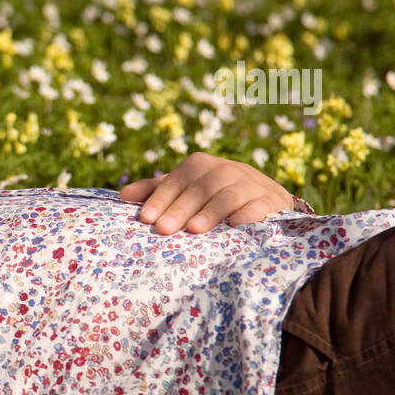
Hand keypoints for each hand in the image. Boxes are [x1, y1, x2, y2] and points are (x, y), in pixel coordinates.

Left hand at [119, 152, 294, 234]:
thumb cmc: (214, 195)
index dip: (160, 197)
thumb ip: (158, 190)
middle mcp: (226, 169)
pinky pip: (260, 205)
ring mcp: (251, 183)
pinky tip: (235, 226)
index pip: (178, 179)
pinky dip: (248, 214)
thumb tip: (122, 195)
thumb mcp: (188, 189)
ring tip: (195, 230)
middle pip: (201, 187)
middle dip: (180, 208)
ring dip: (211, 211)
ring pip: (229, 194)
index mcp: (201, 165)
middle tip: (163, 229)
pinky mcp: (272, 200)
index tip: (145, 218)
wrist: (266, 197)